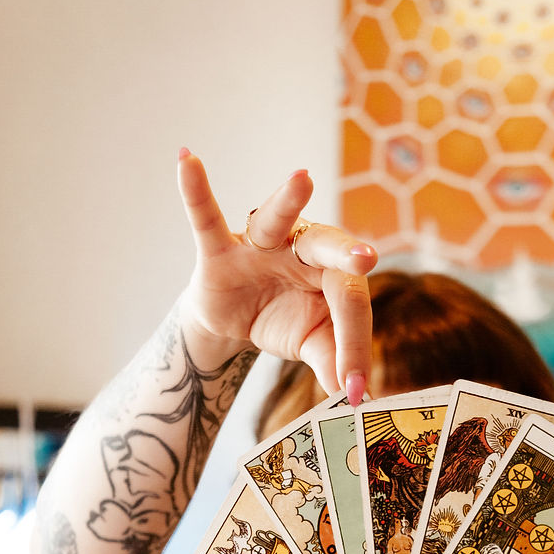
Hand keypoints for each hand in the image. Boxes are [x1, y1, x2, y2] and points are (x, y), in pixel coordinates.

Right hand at [176, 150, 377, 398]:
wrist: (235, 322)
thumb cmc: (286, 320)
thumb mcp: (312, 344)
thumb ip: (332, 361)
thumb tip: (349, 392)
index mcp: (333, 272)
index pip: (350, 303)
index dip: (353, 347)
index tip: (354, 388)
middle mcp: (303, 248)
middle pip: (328, 247)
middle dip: (345, 253)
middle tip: (366, 258)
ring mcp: (260, 246)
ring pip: (276, 220)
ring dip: (287, 201)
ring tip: (303, 178)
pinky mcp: (218, 251)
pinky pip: (206, 218)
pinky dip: (195, 191)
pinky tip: (187, 161)